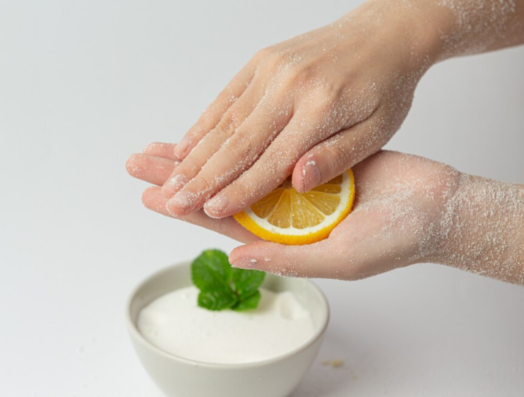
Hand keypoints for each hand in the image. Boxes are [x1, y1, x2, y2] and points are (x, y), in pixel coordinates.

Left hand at [127, 144, 462, 279]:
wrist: (434, 206)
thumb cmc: (395, 240)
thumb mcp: (340, 258)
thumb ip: (287, 257)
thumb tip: (236, 257)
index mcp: (281, 236)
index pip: (221, 223)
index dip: (186, 209)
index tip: (152, 195)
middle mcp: (280, 210)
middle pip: (219, 192)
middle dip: (179, 178)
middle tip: (141, 163)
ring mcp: (292, 182)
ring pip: (236, 166)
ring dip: (203, 156)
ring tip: (166, 146)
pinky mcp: (309, 157)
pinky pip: (266, 146)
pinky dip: (242, 139)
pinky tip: (219, 132)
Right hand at [161, 1, 440, 219]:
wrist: (384, 33)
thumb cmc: (385, 87)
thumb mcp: (378, 130)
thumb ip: (336, 157)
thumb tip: (297, 184)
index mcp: (320, 110)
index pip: (271, 161)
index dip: (239, 191)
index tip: (211, 212)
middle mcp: (289, 87)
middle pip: (237, 143)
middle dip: (202, 178)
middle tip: (173, 202)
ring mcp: (272, 70)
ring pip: (224, 122)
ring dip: (194, 155)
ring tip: (171, 182)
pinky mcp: (262, 62)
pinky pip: (226, 97)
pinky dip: (202, 124)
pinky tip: (185, 146)